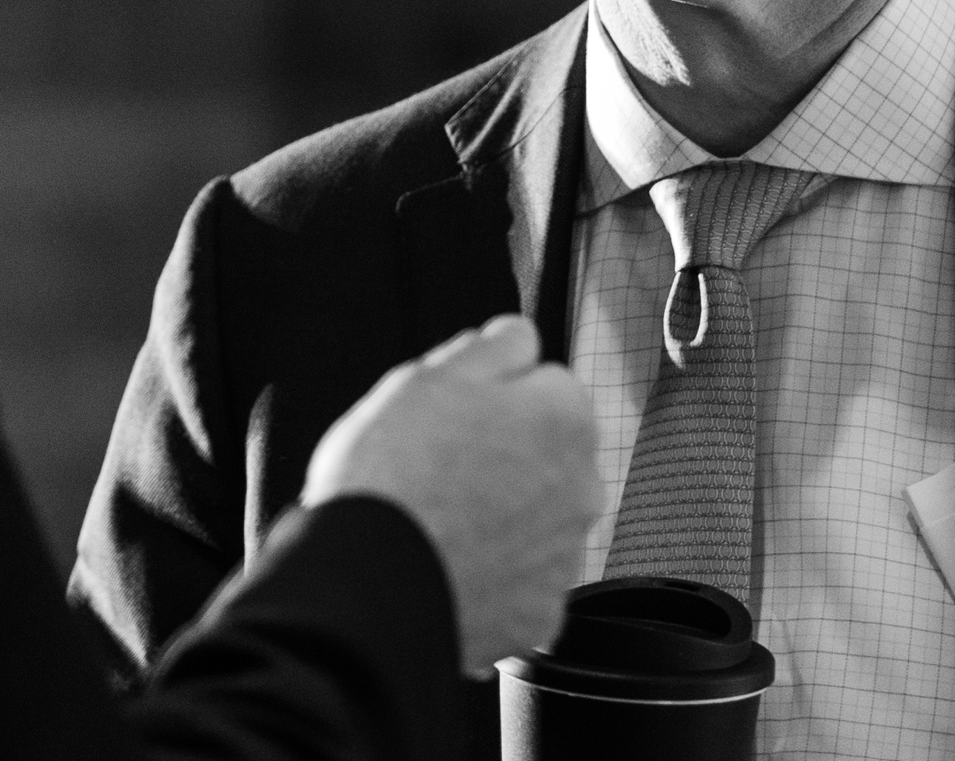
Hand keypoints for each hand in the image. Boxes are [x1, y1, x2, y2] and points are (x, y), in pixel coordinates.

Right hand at [303, 314, 599, 673]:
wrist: (370, 585)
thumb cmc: (393, 476)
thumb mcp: (430, 375)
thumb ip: (493, 346)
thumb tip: (521, 338)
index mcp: (566, 418)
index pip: (546, 387)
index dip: (494, 399)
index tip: (456, 419)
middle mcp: (584, 489)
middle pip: (547, 458)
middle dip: (507, 459)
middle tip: (439, 471)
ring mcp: (565, 558)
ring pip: (535, 521)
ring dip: (502, 519)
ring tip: (437, 523)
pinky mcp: (540, 615)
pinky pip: (521, 583)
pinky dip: (493, 578)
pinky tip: (448, 568)